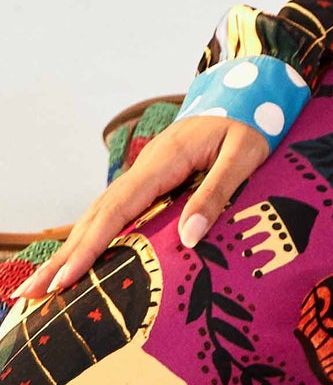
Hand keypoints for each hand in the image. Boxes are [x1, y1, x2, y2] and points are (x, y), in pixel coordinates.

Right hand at [12, 116, 271, 302]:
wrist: (249, 90)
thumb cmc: (251, 123)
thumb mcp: (245, 154)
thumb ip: (217, 192)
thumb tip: (188, 238)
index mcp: (164, 160)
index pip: (117, 210)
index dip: (89, 248)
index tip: (64, 281)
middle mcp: (146, 166)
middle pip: (97, 214)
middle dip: (64, 256)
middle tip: (29, 295)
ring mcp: (146, 171)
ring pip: (100, 212)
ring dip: (71, 248)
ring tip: (43, 285)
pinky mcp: (152, 177)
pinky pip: (116, 209)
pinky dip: (92, 234)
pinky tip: (81, 256)